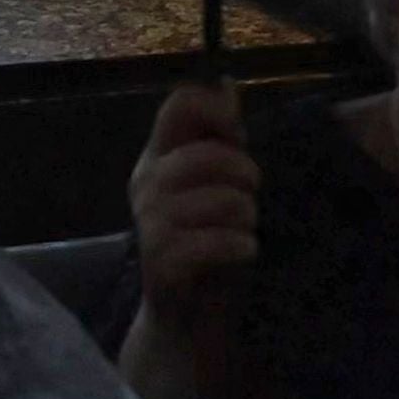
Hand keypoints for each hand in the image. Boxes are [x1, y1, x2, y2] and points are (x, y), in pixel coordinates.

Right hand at [127, 79, 257, 333]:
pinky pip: (211, 241)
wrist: (188, 316)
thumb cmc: (209, 242)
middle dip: (243, 173)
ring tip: (247, 228)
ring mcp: (149, 222)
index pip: (179, 105)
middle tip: (252, 195)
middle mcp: (147, 183)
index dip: (218, 111)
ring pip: (216, 198)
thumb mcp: (219, 185)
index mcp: (160, 156)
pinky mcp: (160, 260)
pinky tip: (245, 250)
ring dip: (246, 213)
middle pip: (204, 153)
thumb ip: (223, 137)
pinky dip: (238, 245)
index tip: (240, 136)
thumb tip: (228, 83)